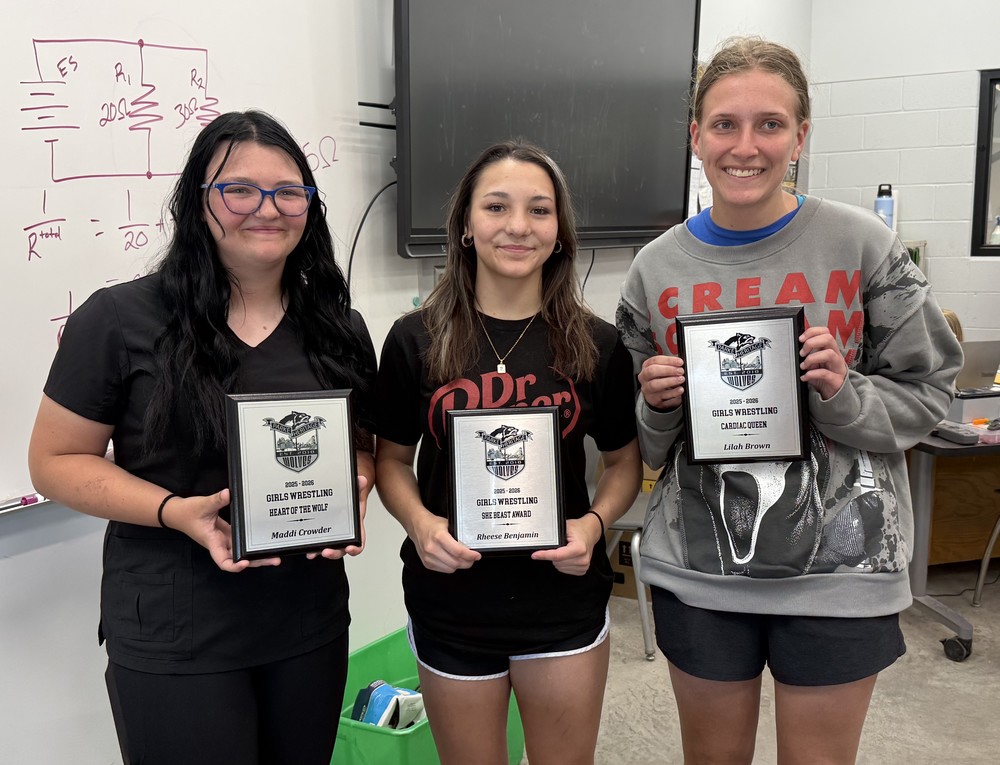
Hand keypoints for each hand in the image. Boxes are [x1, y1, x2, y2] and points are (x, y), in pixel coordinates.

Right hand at [166, 489, 280, 572]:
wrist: (178, 513)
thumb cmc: (187, 513)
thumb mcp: (202, 505)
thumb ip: (216, 500)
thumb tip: (228, 494)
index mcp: (212, 542)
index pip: (223, 561)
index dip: (234, 566)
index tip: (244, 562)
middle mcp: (220, 544)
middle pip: (239, 559)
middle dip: (256, 561)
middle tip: (274, 559)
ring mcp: (224, 539)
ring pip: (241, 551)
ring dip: (256, 554)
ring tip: (274, 553)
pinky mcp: (226, 533)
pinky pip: (241, 541)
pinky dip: (251, 542)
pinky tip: (262, 539)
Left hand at [307, 475, 368, 560]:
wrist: (346, 492)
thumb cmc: (352, 495)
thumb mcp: (356, 490)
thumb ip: (359, 485)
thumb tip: (361, 480)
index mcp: (355, 525)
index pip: (359, 541)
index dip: (356, 548)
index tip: (350, 548)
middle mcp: (345, 532)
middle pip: (342, 549)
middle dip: (334, 553)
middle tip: (326, 552)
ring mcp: (334, 533)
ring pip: (329, 548)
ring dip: (321, 552)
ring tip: (312, 553)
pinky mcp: (324, 531)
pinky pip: (319, 542)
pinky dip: (313, 547)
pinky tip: (306, 547)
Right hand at [409, 510, 480, 573]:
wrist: (417, 526)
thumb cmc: (432, 524)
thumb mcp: (448, 524)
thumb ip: (458, 535)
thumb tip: (471, 545)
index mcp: (439, 536)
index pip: (458, 551)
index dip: (470, 555)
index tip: (476, 556)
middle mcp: (432, 548)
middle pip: (456, 562)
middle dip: (467, 562)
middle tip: (472, 558)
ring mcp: (428, 557)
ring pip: (451, 568)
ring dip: (459, 565)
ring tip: (463, 559)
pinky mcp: (426, 563)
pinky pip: (444, 570)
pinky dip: (450, 567)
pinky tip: (452, 560)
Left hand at [531, 515, 597, 575]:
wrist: (590, 532)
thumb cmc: (578, 529)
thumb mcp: (565, 526)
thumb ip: (554, 534)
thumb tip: (541, 540)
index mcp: (579, 548)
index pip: (557, 555)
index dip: (544, 555)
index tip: (535, 555)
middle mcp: (583, 558)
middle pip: (557, 562)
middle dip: (553, 555)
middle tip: (558, 545)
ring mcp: (583, 566)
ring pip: (560, 567)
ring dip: (557, 560)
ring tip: (564, 550)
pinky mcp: (582, 570)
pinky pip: (565, 570)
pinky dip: (562, 564)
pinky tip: (566, 556)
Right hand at [638, 355, 684, 410]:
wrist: (657, 396)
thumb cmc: (662, 380)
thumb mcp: (664, 370)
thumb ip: (671, 365)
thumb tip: (680, 364)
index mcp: (647, 367)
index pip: (655, 360)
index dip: (668, 360)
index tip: (680, 362)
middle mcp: (644, 378)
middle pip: (652, 371)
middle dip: (667, 370)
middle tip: (680, 371)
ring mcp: (648, 390)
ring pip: (655, 385)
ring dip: (669, 381)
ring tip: (681, 379)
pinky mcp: (654, 400)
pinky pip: (662, 396)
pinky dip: (673, 393)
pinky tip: (680, 389)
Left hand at [799, 326, 847, 399]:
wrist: (834, 394)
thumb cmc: (823, 377)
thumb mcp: (815, 363)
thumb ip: (808, 354)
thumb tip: (795, 348)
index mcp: (830, 349)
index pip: (825, 332)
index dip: (812, 332)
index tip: (800, 339)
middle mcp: (836, 356)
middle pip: (829, 338)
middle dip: (812, 342)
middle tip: (802, 353)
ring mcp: (838, 368)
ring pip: (830, 354)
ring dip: (812, 358)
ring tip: (803, 366)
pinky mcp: (837, 380)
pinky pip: (826, 374)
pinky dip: (812, 374)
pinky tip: (805, 377)